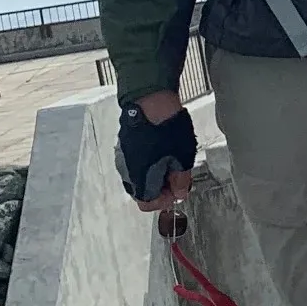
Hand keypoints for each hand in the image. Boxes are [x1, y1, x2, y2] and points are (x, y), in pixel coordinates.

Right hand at [117, 94, 196, 211]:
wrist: (151, 100)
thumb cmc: (166, 130)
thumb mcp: (183, 159)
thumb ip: (181, 181)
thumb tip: (180, 192)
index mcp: (139, 180)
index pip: (147, 204)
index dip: (165, 201)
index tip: (178, 191)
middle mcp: (126, 171)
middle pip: (143, 190)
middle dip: (161, 187)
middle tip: (178, 176)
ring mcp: (123, 156)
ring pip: (140, 175)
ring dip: (156, 173)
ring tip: (173, 160)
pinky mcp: (124, 144)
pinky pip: (136, 161)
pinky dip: (149, 161)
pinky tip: (163, 148)